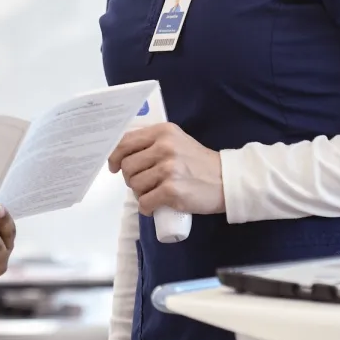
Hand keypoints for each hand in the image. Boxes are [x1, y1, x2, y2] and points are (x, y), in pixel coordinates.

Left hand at [108, 123, 224, 215]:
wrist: (226, 180)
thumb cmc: (198, 162)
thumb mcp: (175, 141)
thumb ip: (152, 142)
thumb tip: (122, 153)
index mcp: (162, 132)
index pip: (126, 142)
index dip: (114, 156)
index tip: (113, 166)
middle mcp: (164, 147)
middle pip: (127, 166)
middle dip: (130, 178)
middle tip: (141, 183)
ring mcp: (168, 169)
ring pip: (135, 185)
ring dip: (139, 193)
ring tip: (152, 193)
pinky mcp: (172, 191)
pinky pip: (145, 202)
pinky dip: (146, 207)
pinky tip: (153, 206)